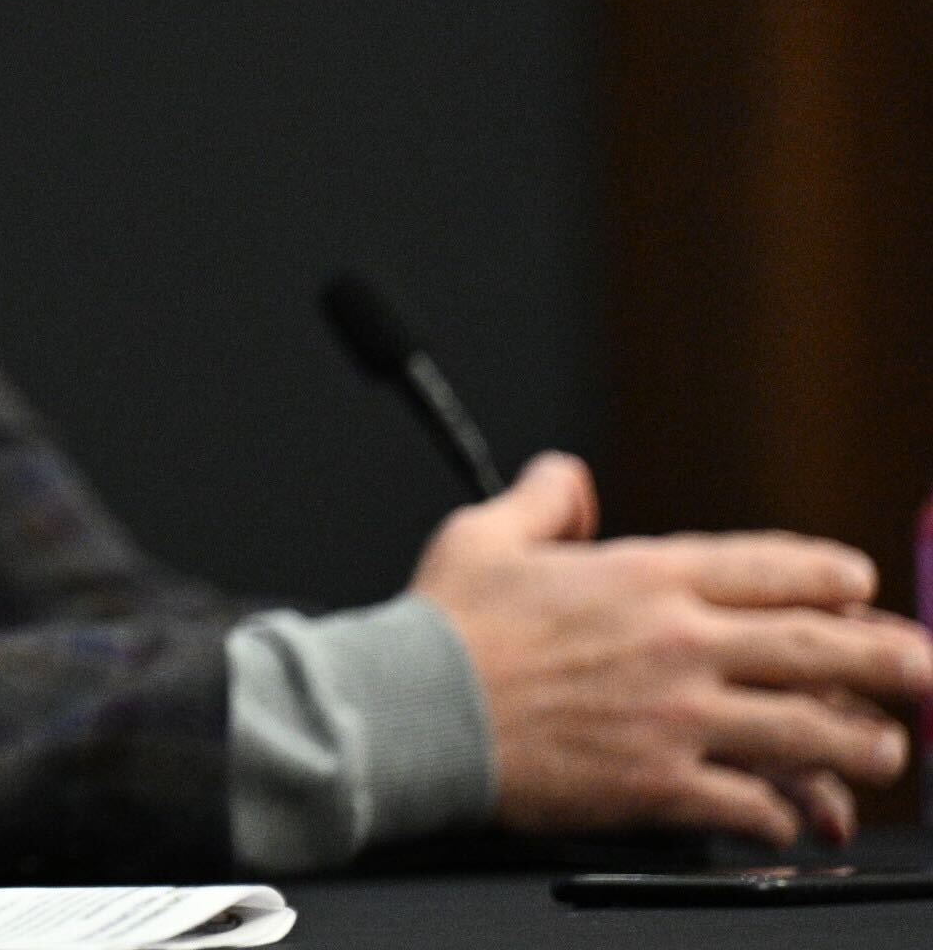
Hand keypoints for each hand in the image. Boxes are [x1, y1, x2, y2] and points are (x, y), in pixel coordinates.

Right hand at [411, 452, 932, 844]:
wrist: (412, 712)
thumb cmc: (442, 627)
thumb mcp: (483, 533)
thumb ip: (541, 499)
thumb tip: (567, 477)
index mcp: (643, 577)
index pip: (769, 568)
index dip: (830, 577)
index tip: (860, 588)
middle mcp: (677, 643)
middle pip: (818, 648)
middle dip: (892, 660)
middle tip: (927, 670)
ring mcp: (676, 718)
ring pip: (807, 732)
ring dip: (860, 745)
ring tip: (883, 752)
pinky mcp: (660, 785)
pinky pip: (751, 804)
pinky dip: (783, 813)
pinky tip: (794, 816)